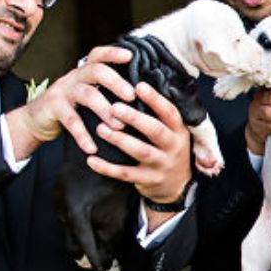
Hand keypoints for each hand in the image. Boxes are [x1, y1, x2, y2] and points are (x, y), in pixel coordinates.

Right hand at [6, 45, 134, 159]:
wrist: (36, 120)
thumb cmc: (72, 107)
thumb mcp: (88, 95)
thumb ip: (106, 92)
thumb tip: (142, 98)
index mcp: (86, 72)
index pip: (99, 56)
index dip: (113, 53)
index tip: (130, 55)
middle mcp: (75, 77)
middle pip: (96, 71)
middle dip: (116, 82)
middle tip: (131, 96)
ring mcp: (63, 90)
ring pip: (87, 95)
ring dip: (105, 110)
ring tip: (119, 126)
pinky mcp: (52, 107)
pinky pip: (70, 120)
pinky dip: (82, 135)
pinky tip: (92, 148)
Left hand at [84, 83, 193, 226]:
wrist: (176, 186)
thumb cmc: (167, 149)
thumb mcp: (172, 132)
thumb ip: (159, 115)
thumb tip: (137, 84)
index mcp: (179, 131)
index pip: (170, 112)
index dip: (155, 100)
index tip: (138, 86)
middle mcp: (173, 147)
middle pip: (156, 131)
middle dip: (135, 119)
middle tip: (115, 107)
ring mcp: (161, 165)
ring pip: (141, 152)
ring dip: (120, 140)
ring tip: (100, 129)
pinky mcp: (148, 181)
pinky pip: (126, 174)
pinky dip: (107, 168)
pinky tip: (91, 160)